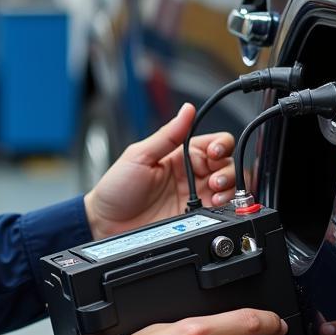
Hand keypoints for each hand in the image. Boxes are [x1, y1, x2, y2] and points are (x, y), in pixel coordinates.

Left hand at [85, 102, 234, 240]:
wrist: (106, 224)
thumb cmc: (116, 189)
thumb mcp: (139, 156)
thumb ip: (167, 135)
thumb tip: (187, 110)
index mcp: (179, 156)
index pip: (214, 144)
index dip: (221, 146)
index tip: (214, 152)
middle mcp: (191, 176)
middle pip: (227, 165)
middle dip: (227, 169)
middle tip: (213, 178)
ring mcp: (196, 198)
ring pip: (230, 187)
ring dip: (229, 186)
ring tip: (214, 190)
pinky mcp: (197, 219)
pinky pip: (222, 211)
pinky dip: (226, 206)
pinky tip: (214, 204)